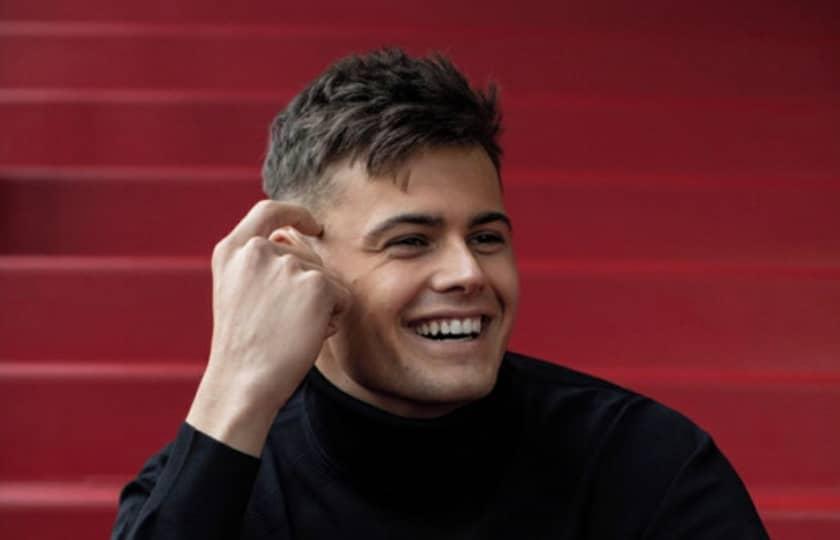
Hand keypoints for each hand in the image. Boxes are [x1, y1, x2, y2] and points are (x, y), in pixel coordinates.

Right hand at [186, 200, 349, 455]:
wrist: (243, 382)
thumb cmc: (243, 348)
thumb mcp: (237, 291)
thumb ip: (259, 263)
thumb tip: (299, 241)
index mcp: (232, 251)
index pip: (268, 211)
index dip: (295, 214)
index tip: (312, 224)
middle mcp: (258, 250)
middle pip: (307, 255)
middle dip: (310, 286)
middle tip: (285, 323)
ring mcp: (288, 265)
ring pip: (326, 278)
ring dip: (321, 305)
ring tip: (291, 331)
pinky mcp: (317, 284)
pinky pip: (344, 296)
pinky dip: (335, 318)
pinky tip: (310, 335)